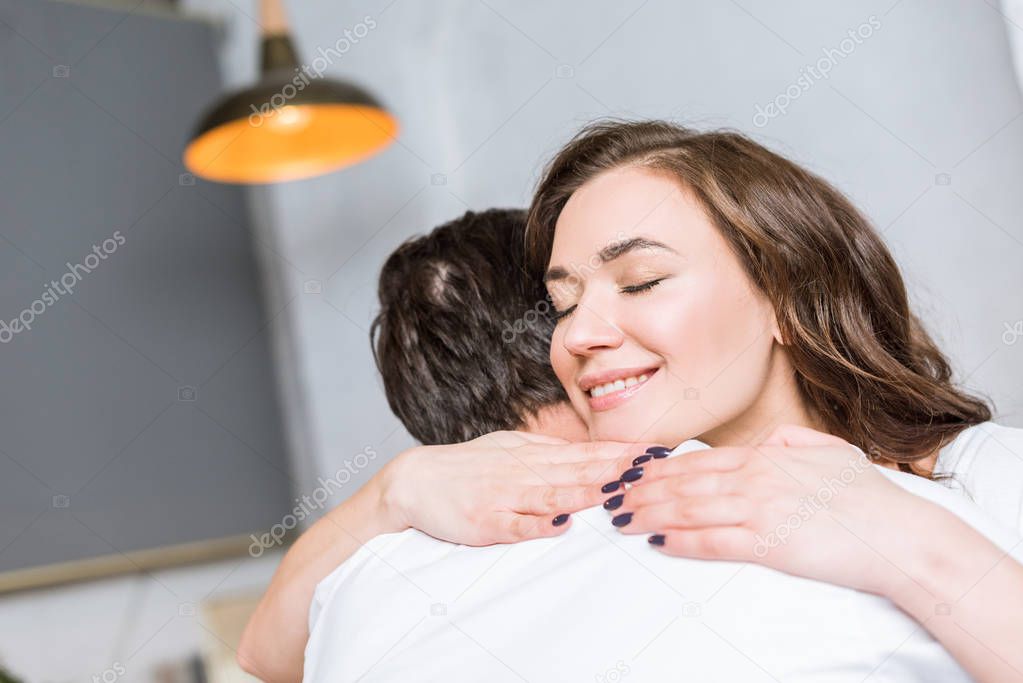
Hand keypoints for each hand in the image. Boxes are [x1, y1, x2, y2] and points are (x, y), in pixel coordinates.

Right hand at [380, 430, 657, 545]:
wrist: (414, 481)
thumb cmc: (468, 468)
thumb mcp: (510, 449)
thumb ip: (550, 454)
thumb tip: (593, 455)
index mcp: (532, 455)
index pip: (584, 454)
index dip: (620, 454)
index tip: (654, 455)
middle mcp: (522, 472)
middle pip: (577, 471)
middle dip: (616, 471)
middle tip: (652, 471)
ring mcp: (503, 496)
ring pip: (551, 494)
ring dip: (586, 494)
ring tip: (618, 493)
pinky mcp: (484, 522)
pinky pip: (514, 524)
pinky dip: (537, 525)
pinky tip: (560, 525)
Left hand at [600, 424, 934, 595]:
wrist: (900, 535)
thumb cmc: (867, 496)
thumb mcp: (829, 450)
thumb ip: (790, 442)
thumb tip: (765, 443)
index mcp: (768, 456)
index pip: (699, 460)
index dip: (660, 467)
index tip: (632, 471)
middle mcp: (757, 478)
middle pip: (684, 482)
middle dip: (641, 489)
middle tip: (610, 495)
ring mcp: (761, 510)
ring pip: (689, 508)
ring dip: (649, 513)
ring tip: (621, 519)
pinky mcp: (769, 545)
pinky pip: (714, 542)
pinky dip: (681, 541)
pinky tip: (658, 541)